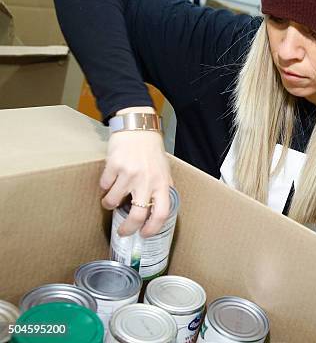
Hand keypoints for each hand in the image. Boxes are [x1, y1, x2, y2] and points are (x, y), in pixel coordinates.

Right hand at [100, 108, 172, 237]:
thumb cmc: (151, 151)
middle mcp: (147, 181)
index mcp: (162, 183)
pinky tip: (110, 179)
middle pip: (137, 216)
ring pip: (113, 201)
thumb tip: (158, 212)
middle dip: (127, 229)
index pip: (162, 213)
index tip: (144, 234)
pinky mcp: (114, 166)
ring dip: (109, 203)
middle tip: (123, 231)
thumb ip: (161, 189)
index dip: (153, 228)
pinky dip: (105, 186)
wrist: (138, 128)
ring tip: (111, 199)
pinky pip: (104, 185)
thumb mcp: (164, 171)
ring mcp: (130, 174)